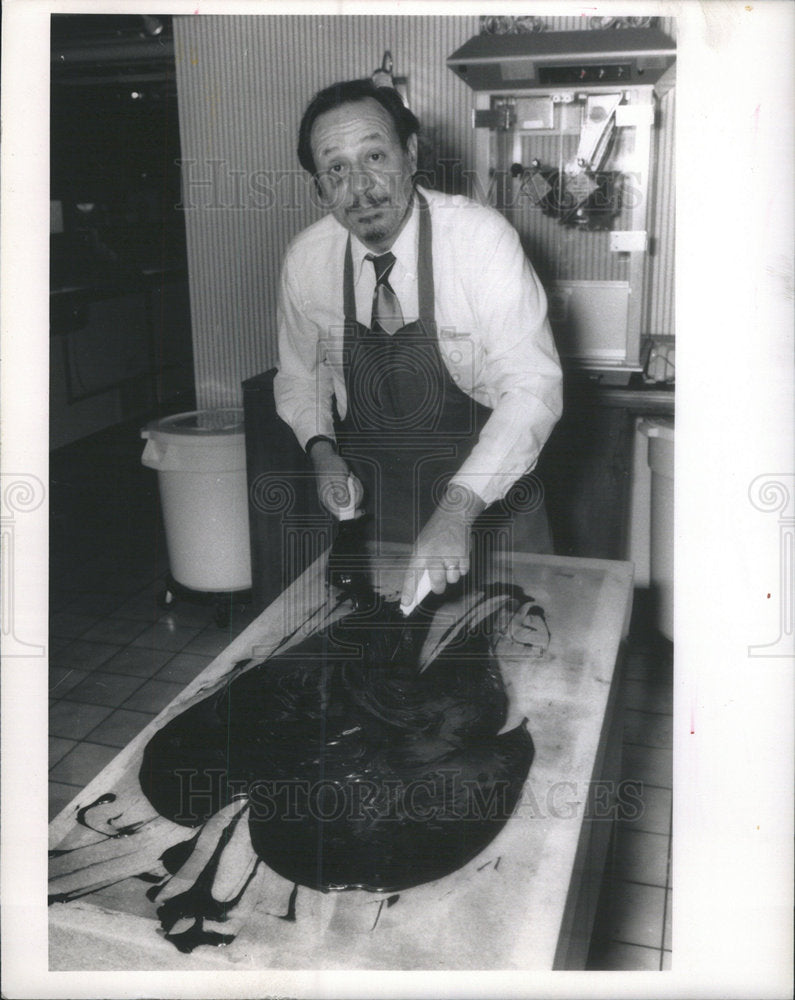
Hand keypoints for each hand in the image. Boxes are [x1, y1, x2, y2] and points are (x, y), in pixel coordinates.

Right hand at [308, 441, 363, 517]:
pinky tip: (350, 478)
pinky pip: (349, 493)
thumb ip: (342, 492)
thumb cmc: (330, 465)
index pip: (339, 514)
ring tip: (351, 478)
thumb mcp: (338, 477)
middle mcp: (330, 499)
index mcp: (327, 498)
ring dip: (355, 490)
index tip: (361, 511)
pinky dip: (353, 487)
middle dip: (355, 497)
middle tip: (354, 483)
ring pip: (350, 500)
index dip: (351, 515)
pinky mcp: (338, 490)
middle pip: (347, 508)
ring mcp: (334, 495)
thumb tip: (346, 505)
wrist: (325, 455)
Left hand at [400, 484, 485, 605]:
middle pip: (437, 583)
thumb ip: (422, 564)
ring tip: (450, 561)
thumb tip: (423, 586)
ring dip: (452, 574)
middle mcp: (434, 555)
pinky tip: (458, 556)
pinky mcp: (463, 555)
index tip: (405, 604)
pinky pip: (463, 572)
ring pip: (452, 579)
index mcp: (420, 552)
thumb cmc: (436, 533)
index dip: (408, 591)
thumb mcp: (423, 545)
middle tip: (438, 586)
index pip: (412, 575)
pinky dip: (462, 567)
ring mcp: (449, 556)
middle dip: (438, 587)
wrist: (453, 515)